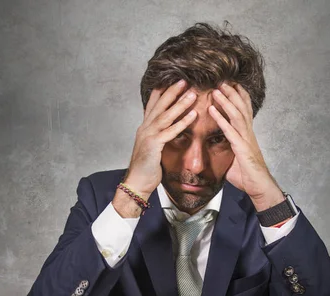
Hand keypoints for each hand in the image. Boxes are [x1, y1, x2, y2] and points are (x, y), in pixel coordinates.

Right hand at [113, 79, 196, 216]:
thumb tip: (166, 130)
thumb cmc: (147, 168)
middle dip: (172, 91)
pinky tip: (192, 115)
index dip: (162, 92)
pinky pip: (170, 131)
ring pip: (166, 115)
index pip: (153, 105)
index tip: (171, 80)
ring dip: (180, 103)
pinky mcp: (153, 145)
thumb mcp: (152, 148)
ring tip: (192, 93)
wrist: (137, 183)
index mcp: (145, 127)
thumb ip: (158, 136)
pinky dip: (182, 122)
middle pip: (160, 105)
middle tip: (184, 79)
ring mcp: (148, 135)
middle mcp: (145, 128)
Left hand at [208, 83, 284, 210]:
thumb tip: (217, 149)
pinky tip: (212, 109)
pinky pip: (230, 130)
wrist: (260, 188)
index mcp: (247, 135)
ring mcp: (246, 140)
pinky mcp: (242, 148)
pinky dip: (221, 119)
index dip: (239, 96)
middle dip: (232, 92)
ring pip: (237, 115)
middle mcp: (248, 134)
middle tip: (222, 79)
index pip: (245, 111)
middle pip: (242, 107)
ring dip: (226, 101)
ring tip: (216, 89)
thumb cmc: (248, 176)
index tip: (231, 84)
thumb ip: (228, 150)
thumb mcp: (235, 160)